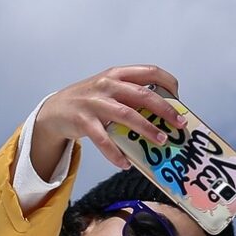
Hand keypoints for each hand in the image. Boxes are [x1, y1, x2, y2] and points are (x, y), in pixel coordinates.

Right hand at [31, 65, 188, 175]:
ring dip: (146, 129)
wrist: (55, 109)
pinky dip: (115, 153)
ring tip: (161, 141)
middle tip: (179, 124)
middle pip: (142, 94)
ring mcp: (94, 102)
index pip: (150, 71)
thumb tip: (163, 114)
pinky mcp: (83, 121)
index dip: (168, 83)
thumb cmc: (89, 100)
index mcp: (117, 74)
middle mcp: (107, 85)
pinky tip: (125, 163)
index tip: (178, 99)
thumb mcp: (109, 89)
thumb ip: (131, 95)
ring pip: (126, 115)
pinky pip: (103, 140)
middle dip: (165, 109)